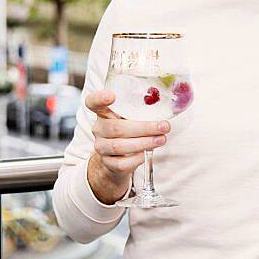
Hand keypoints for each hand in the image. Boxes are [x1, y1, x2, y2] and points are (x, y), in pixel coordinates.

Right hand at [85, 88, 171, 202]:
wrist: (116, 160)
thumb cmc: (128, 134)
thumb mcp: (131, 119)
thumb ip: (141, 112)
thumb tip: (166, 107)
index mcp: (104, 113)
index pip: (93, 102)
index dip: (99, 98)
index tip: (112, 95)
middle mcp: (99, 129)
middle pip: (116, 127)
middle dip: (144, 127)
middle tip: (163, 126)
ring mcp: (101, 147)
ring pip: (119, 146)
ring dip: (144, 143)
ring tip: (161, 140)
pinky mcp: (108, 163)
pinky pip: (122, 163)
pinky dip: (137, 159)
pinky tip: (146, 154)